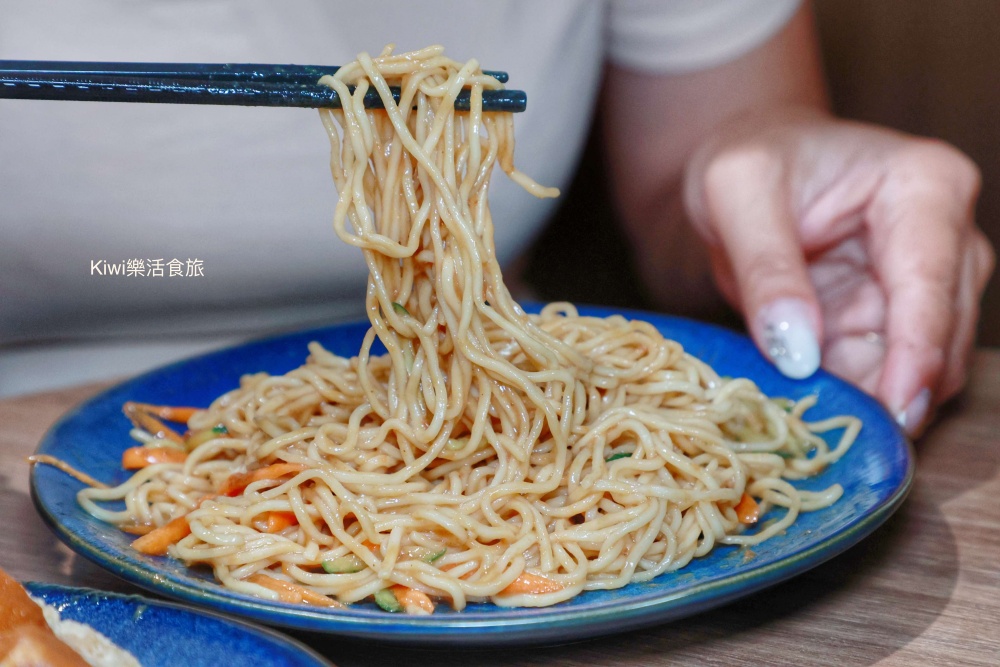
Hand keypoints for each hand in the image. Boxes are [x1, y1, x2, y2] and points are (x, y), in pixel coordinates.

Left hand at [684, 108, 993, 435]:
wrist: (752, 159)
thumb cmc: (751, 156)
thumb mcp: (736, 192)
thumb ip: (766, 268)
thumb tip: (797, 352)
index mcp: (925, 186)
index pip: (931, 283)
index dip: (915, 354)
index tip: (892, 412)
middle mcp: (948, 235)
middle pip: (940, 335)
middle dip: (888, 388)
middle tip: (828, 427)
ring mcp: (930, 282)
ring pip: (923, 367)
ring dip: (869, 397)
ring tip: (808, 413)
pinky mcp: (898, 318)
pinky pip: (887, 374)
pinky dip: (854, 394)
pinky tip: (812, 402)